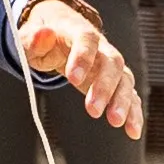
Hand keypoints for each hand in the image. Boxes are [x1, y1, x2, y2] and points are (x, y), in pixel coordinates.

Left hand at [18, 0, 143, 136]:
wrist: (60, 35)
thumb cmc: (44, 40)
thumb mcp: (30, 38)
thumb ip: (33, 39)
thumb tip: (43, 33)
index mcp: (80, 32)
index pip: (87, 39)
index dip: (83, 57)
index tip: (72, 79)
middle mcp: (102, 48)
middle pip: (112, 63)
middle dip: (104, 87)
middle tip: (93, 110)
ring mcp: (111, 65)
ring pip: (125, 80)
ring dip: (123, 101)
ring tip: (115, 122)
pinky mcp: (116, 82)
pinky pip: (130, 96)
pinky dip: (134, 113)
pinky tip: (132, 131)